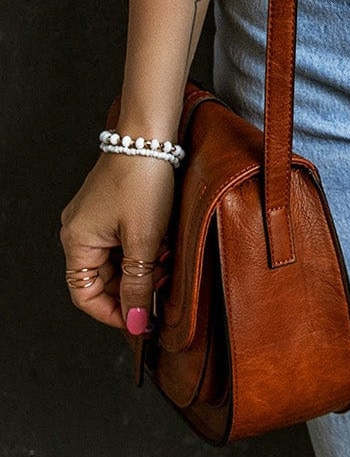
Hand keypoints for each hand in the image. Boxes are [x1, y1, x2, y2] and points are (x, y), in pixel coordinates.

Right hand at [60, 151, 174, 333]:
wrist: (150, 135)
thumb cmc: (142, 180)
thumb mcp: (143, 240)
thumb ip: (138, 284)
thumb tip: (135, 321)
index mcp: (77, 242)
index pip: (85, 296)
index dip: (112, 313)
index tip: (139, 321)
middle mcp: (79, 232)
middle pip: (103, 280)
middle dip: (133, 288)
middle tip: (162, 289)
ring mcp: (95, 219)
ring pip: (117, 261)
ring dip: (142, 269)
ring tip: (167, 265)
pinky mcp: (112, 208)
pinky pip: (124, 241)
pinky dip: (143, 250)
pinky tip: (164, 247)